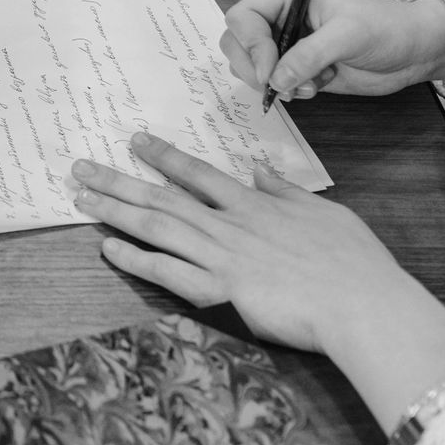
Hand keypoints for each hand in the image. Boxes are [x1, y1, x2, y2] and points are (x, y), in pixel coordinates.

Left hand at [75, 133, 444, 431]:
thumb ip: (285, 192)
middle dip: (119, 179)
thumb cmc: (354, 263)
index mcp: (256, 206)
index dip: (163, 156)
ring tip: (81, 198)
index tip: (135, 141)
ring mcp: (222, 257)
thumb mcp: (324, 213)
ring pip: (157, 227)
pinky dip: (136, 259)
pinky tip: (108, 249)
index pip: (199, 173)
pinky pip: (168, 272)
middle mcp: (231, 225)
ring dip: (116, 211)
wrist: (363, 304)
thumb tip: (260, 170)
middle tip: (80, 166)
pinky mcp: (221, 292)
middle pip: (164, 197)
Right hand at [221, 0, 444, 100]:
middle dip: (254, 69)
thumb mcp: (348, 35)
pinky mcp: (295, 67)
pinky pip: (270, 83)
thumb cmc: (386, 28)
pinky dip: (285, 92)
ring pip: (249, 66)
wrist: (413, 51)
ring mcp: (286, 44)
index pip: (243, 17)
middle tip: (280, 86)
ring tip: (305, 88)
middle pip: (237, 43)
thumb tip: (276, 80)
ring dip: (271, 84)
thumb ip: (309, 55)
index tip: (270, 71)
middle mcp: (281, 17)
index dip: (250, 45)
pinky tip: (313, 89)